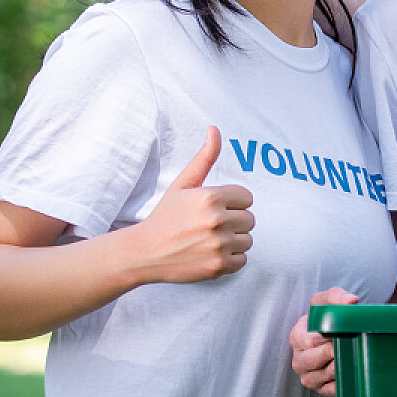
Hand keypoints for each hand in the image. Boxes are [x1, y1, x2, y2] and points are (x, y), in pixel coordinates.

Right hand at [129, 127, 253, 282]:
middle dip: (233, 221)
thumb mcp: (183, 184)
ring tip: (209, 239)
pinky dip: (230, 258)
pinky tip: (211, 253)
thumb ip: (204, 158)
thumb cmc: (165, 216)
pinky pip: (242, 259)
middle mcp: (216, 221)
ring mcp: (218, 245)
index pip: (247, 198)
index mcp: (209, 197)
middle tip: (209, 225)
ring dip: (233, 240)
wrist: (146, 252)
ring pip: (247, 240)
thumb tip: (214, 129)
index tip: (214, 208)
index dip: (232, 202)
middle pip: (250, 219)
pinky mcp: (218, 266)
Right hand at [291, 288, 358, 396]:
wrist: (334, 334)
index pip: (309, 340)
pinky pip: (327, 390)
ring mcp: (306, 375)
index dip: (327, 338)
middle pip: (311, 360)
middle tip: (347, 346)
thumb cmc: (328, 317)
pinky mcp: (318, 387)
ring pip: (317, 377)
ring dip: (335, 368)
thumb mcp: (328, 301)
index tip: (342, 333)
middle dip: (331, 354)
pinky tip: (348, 373)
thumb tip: (351, 301)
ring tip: (348, 358)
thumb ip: (337, 296)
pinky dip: (338, 384)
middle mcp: (298, 357)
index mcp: (296, 335)